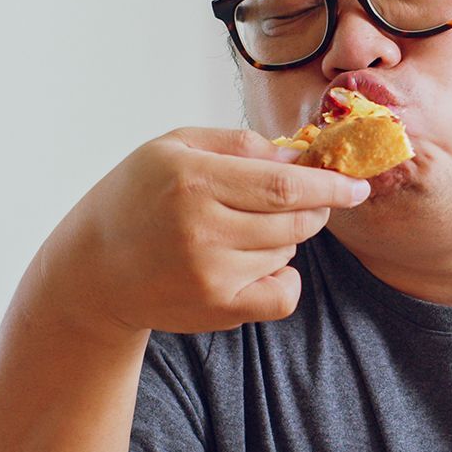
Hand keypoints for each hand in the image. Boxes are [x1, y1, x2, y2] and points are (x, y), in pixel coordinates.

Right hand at [39, 127, 371, 334]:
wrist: (94, 270)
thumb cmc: (137, 197)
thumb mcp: (174, 147)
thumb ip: (238, 143)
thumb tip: (299, 155)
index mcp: (193, 179)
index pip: (286, 184)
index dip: (330, 185)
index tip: (357, 184)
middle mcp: (202, 228)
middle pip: (296, 220)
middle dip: (316, 209)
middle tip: (306, 202)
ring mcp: (211, 273)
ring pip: (289, 252)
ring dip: (285, 239)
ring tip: (244, 231)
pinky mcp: (218, 309)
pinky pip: (284, 295)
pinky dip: (286, 279)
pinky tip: (261, 266)